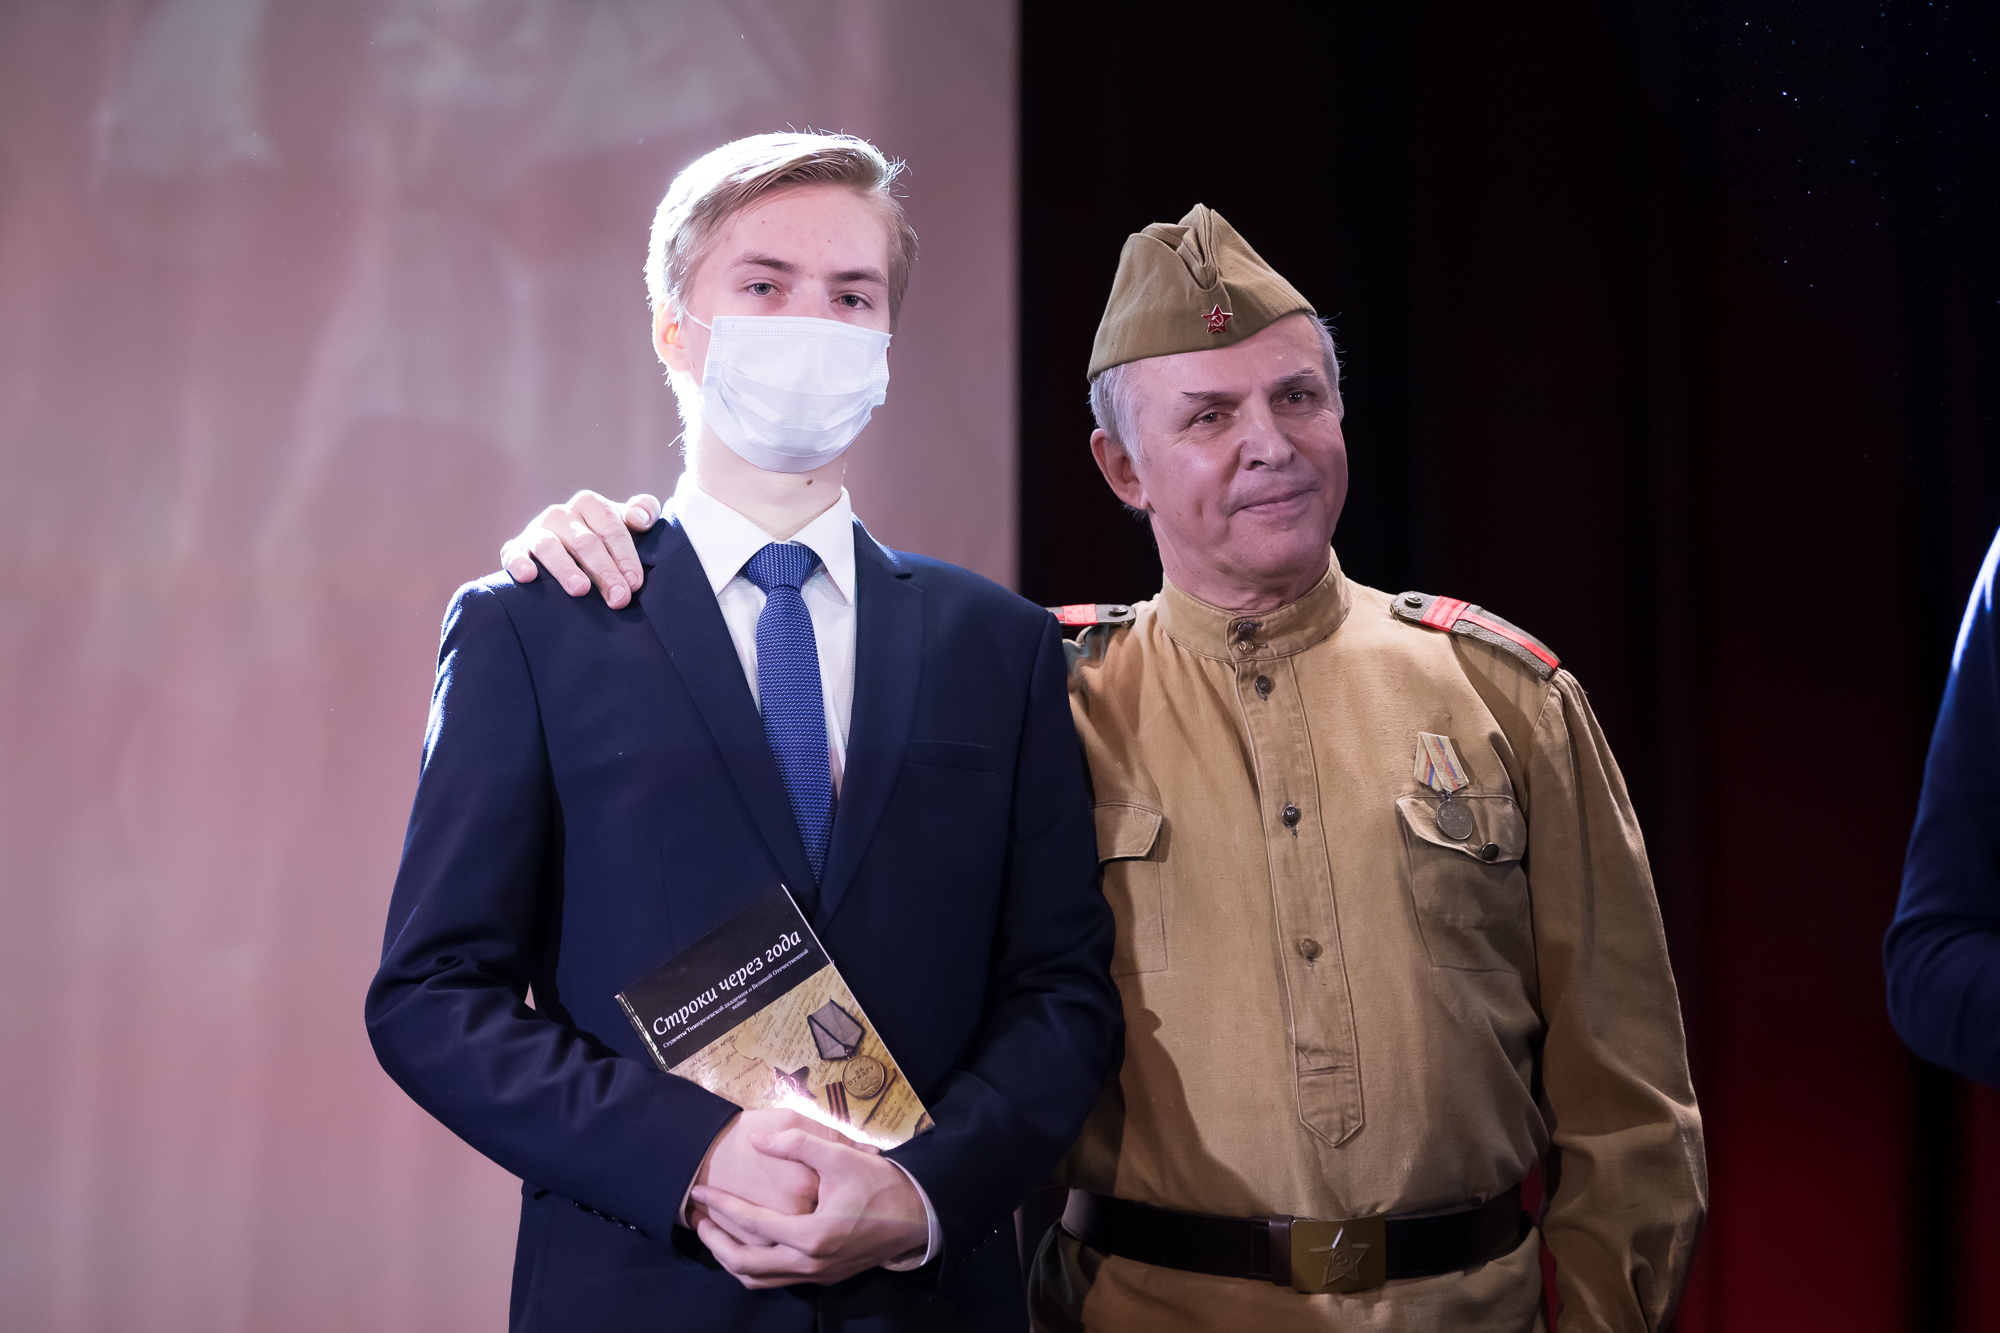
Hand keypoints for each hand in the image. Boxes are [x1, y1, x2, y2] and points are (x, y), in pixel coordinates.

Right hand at [499, 489, 658, 608]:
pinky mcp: (515, 549)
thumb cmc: (607, 540)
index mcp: (589, 504)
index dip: (625, 554)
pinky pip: (513, 554)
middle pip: (584, 541)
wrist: (571, 553)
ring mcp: (536, 531)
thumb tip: (640, 518)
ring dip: (565, 569)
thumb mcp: (628, 523)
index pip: (610, 526)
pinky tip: (529, 577)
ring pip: (549, 546)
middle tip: (619, 597)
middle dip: (604, 571)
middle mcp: (560, 514)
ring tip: (580, 590)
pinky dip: (519, 564)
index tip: (635, 582)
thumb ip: (644, 511)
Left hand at [692, 1129, 928, 1288]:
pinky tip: (747, 1244)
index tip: (700, 1192)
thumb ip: (797, 1145)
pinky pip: (776, 1280)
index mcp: (812, 1235)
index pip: (753, 1224)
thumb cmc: (879, 1184)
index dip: (721, 1206)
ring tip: (715, 1233)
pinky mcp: (823, 1277)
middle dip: (715, 1242)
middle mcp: (810, 1263)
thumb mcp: (839, 1157)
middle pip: (745, 1265)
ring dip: (731, 1259)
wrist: (916, 1216)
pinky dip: (753, 1266)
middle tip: (698, 1219)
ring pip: (758, 1280)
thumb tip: (757, 1140)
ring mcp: (816, 1275)